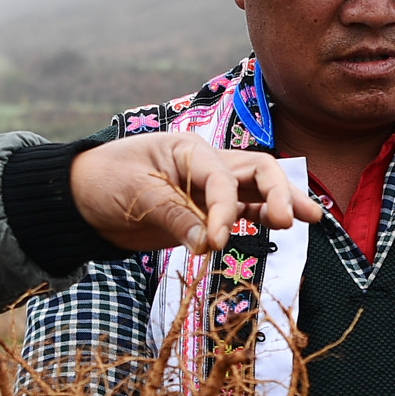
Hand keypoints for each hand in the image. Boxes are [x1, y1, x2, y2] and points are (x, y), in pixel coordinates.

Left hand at [69, 133, 322, 254]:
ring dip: (283, 201)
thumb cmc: (105, 182)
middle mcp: (207, 164)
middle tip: (288, 221)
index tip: (215, 242)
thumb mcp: (135, 195)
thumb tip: (208, 245)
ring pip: (258, 188)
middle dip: (278, 192)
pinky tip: (281, 228)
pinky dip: (261, 217)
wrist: (83, 198)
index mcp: (189, 150)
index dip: (225, 210)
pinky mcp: (205, 211)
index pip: (222, 179)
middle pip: (258, 170)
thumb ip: (174, 217)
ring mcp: (209, 187)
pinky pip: (243, 210)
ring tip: (312, 218)